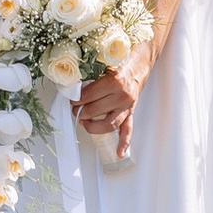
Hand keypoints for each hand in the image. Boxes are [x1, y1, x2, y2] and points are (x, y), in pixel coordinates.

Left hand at [74, 40, 154, 162]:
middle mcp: (122, 96)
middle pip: (94, 110)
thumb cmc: (122, 60)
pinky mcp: (131, 112)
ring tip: (84, 123)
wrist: (141, 62)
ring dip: (93, 126)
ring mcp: (127, 106)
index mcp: (114, 81)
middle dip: (80, 111)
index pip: (88, 96)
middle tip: (74, 109)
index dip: (76, 99)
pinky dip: (124, 142)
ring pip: (108, 124)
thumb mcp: (105, 62)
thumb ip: (90, 74)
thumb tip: (71, 84)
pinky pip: (128, 129)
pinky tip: (119, 152)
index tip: (71, 99)